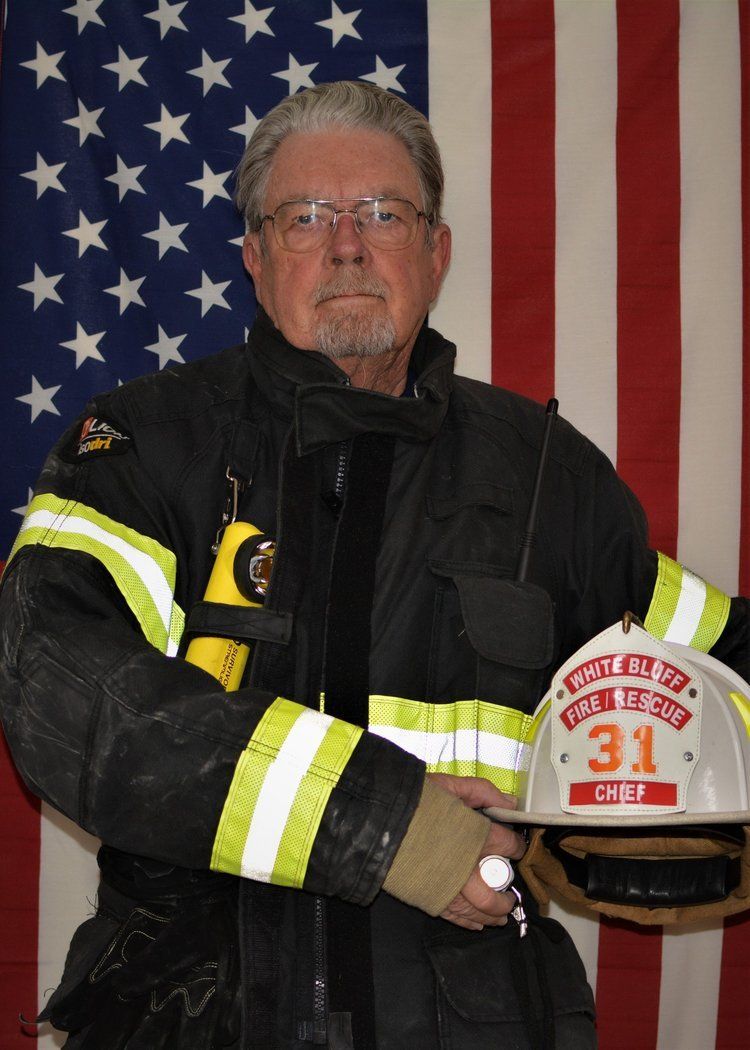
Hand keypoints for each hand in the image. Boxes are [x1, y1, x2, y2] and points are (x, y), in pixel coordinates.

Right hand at [428, 773, 525, 931]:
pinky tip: (476, 924)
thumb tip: (510, 803)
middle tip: (510, 897)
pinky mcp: (430, 898)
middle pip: (494, 893)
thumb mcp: (450, 784)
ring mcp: (447, 887)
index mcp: (474, 835)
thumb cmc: (415, 800)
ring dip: (492, 915)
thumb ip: (482, 791)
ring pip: (477, 910)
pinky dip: (468, 923)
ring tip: (500, 916)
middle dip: (506, 898)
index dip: (515, 848)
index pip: (507, 846)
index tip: (516, 849)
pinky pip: (455, 917)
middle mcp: (465, 867)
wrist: (377, 820)